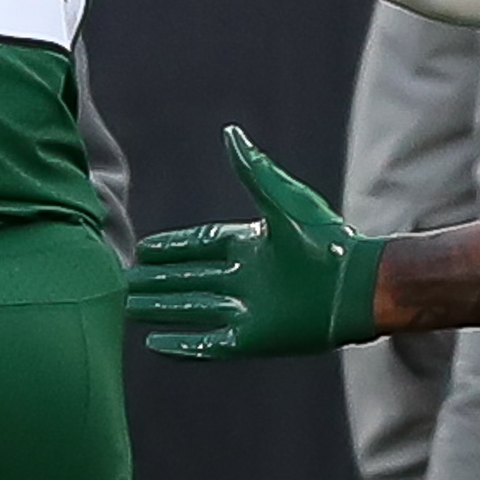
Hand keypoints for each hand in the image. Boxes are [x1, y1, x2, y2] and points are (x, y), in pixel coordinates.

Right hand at [129, 129, 385, 358]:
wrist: (356, 285)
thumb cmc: (326, 240)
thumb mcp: (283, 201)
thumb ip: (253, 172)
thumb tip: (231, 134)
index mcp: (251, 245)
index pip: (200, 246)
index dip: (173, 247)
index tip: (144, 249)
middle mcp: (245, 278)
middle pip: (189, 279)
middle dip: (157, 280)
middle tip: (123, 281)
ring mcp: (248, 310)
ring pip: (191, 309)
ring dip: (160, 310)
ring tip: (127, 308)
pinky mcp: (253, 339)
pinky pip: (209, 344)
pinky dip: (182, 345)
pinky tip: (155, 345)